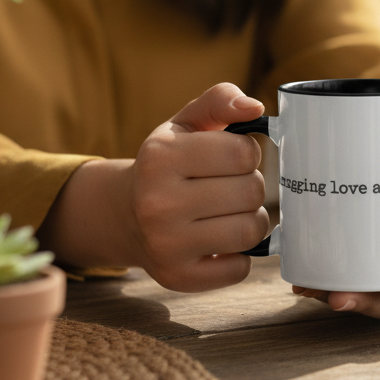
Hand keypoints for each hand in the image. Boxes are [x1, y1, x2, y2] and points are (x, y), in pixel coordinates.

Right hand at [38, 83, 268, 291]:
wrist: (124, 214)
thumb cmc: (168, 164)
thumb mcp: (186, 123)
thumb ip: (221, 100)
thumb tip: (256, 107)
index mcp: (161, 157)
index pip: (243, 153)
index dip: (246, 154)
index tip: (231, 158)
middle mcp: (157, 202)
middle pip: (251, 192)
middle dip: (249, 186)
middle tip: (230, 187)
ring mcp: (166, 244)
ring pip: (250, 231)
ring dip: (251, 220)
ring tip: (230, 213)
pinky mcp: (177, 278)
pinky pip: (240, 269)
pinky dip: (240, 256)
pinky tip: (219, 242)